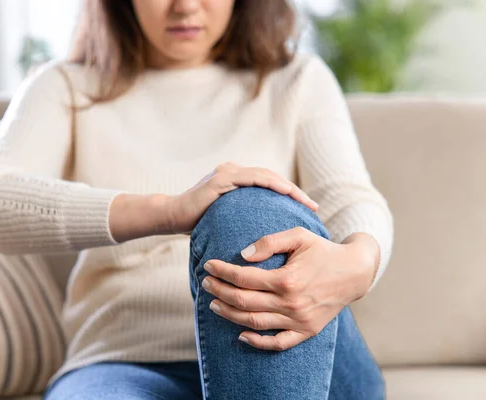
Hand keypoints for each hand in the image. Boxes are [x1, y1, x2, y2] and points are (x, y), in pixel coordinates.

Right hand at [164, 162, 317, 233]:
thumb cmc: (199, 223)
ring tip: (304, 201)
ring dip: (288, 187)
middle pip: (273, 179)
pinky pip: (251, 178)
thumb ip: (245, 222)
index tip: (309, 210)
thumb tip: (267, 242)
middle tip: (313, 207)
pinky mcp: (221, 179)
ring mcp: (228, 173)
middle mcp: (235, 172)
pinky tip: (285, 191)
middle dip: (295, 192)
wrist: (172, 217)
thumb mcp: (228, 222)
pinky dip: (269, 183)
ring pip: (266, 176)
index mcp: (239, 181)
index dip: (291, 195)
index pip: (271, 185)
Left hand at [201, 228, 377, 350]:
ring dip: (230, 314)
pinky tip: (241, 334)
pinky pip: (278, 343)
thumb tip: (242, 255)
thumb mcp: (299, 236)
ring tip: (214, 304)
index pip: (243, 278)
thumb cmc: (323, 250)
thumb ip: (269, 241)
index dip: (222, 271)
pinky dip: (258, 342)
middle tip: (206, 283)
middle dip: (220, 291)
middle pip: (244, 301)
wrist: (354, 272)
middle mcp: (291, 303)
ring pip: (254, 322)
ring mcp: (299, 320)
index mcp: (287, 279)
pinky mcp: (306, 331)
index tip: (209, 265)